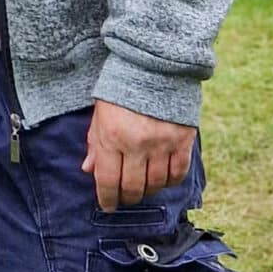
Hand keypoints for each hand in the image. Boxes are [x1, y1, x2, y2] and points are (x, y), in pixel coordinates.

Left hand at [81, 99, 195, 211]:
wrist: (154, 66)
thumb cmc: (121, 90)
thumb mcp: (100, 114)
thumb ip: (95, 143)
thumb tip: (89, 170)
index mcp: (111, 137)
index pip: (108, 180)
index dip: (107, 199)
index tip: (107, 206)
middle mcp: (136, 143)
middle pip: (132, 187)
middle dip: (126, 198)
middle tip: (124, 198)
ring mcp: (162, 142)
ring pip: (155, 183)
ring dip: (147, 191)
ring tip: (142, 189)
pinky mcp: (183, 139)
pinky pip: (178, 172)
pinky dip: (169, 181)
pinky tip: (162, 180)